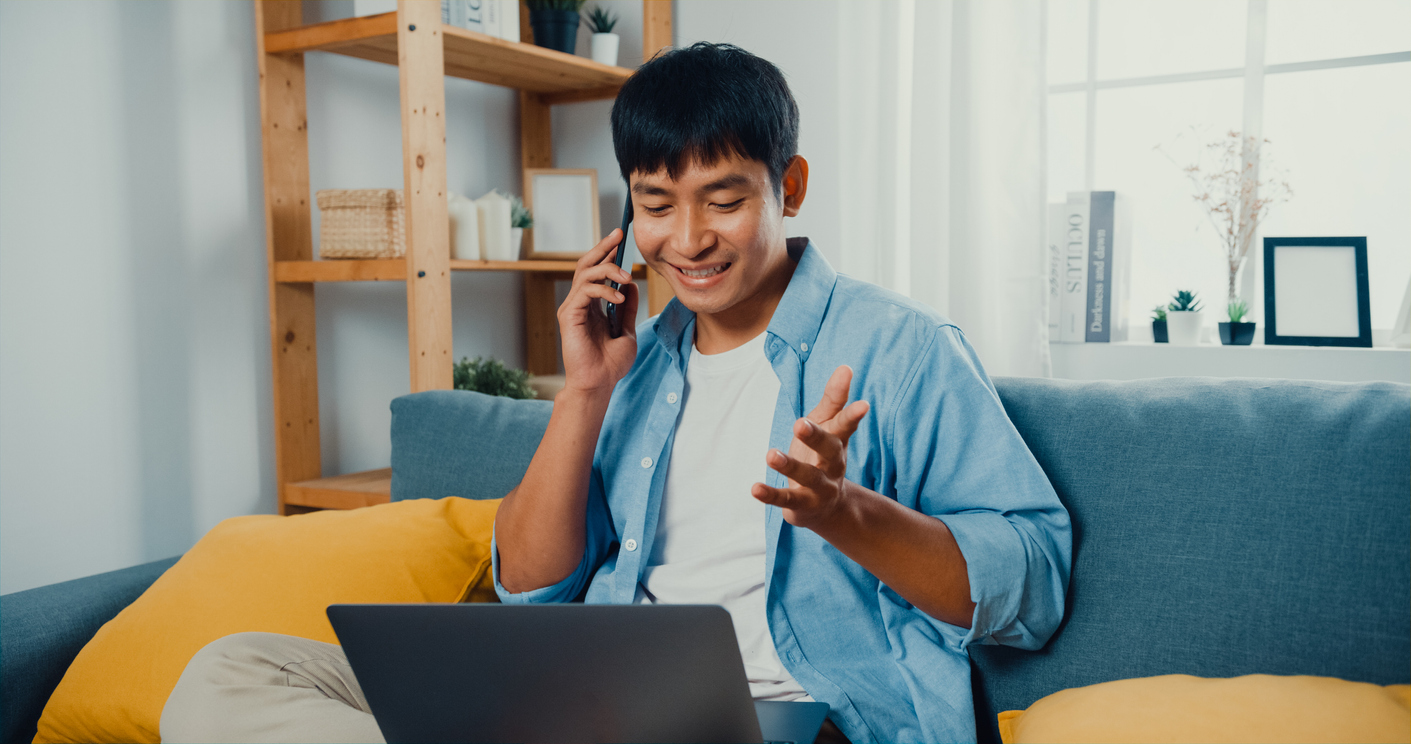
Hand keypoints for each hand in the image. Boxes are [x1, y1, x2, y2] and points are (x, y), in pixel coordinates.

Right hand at [559, 229, 639, 394]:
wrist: (600, 384)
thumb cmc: (611, 363)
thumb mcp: (627, 330)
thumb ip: (628, 307)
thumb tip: (631, 284)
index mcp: (591, 305)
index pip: (596, 271)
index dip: (607, 253)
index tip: (620, 238)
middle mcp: (579, 303)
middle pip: (586, 265)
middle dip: (602, 248)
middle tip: (618, 235)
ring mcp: (572, 308)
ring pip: (585, 273)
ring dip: (608, 270)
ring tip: (627, 277)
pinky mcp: (569, 315)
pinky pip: (585, 291)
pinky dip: (604, 289)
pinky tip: (619, 298)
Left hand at [751, 365, 869, 529]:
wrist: (827, 506)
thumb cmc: (822, 455)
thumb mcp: (827, 426)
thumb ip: (835, 399)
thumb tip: (846, 367)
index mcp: (838, 442)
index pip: (845, 426)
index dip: (853, 415)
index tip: (863, 404)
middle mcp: (832, 465)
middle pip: (828, 450)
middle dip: (815, 437)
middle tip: (800, 423)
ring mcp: (819, 488)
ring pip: (807, 476)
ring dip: (789, 466)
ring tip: (770, 455)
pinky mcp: (801, 504)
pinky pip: (786, 499)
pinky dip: (771, 495)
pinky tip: (755, 488)